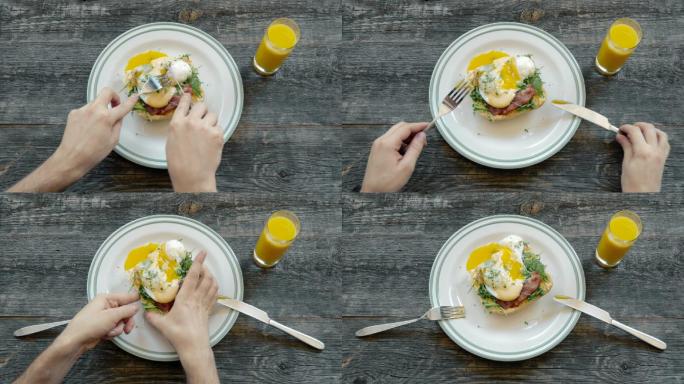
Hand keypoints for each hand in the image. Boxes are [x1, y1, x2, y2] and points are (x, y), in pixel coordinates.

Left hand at [7, 88, 136, 191]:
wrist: (73, 157)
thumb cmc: (95, 152)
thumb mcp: (113, 140)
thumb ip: (117, 124)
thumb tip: (118, 116)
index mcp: (106, 118)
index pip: (122, 107)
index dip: (130, 101)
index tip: (134, 97)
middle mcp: (93, 110)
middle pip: (106, 92)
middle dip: (113, 96)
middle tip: (115, 105)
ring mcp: (82, 110)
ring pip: (95, 102)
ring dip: (101, 108)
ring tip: (99, 124)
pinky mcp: (73, 113)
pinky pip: (86, 110)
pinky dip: (90, 115)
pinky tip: (88, 127)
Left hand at [59, 292, 138, 352]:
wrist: (76, 341)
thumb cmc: (90, 325)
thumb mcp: (111, 316)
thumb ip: (127, 311)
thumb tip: (137, 306)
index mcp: (106, 298)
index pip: (126, 296)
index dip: (136, 300)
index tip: (147, 301)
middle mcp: (106, 305)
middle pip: (126, 311)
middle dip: (125, 321)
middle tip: (127, 329)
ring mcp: (105, 316)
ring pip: (121, 321)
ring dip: (118, 329)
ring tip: (109, 332)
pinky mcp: (104, 326)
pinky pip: (115, 327)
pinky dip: (112, 332)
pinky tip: (105, 335)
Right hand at [145, 251, 218, 383]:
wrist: (194, 346)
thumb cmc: (178, 334)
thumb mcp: (162, 325)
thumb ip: (153, 316)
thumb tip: (145, 312)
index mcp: (185, 298)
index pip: (193, 276)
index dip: (198, 262)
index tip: (201, 252)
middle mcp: (197, 298)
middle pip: (206, 277)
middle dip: (205, 267)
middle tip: (200, 263)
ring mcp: (205, 304)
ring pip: (212, 284)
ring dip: (210, 276)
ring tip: (205, 272)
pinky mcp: (208, 310)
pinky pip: (214, 294)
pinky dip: (214, 286)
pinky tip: (210, 286)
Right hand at [167, 94, 223, 191]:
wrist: (192, 175)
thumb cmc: (179, 162)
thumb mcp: (172, 140)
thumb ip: (180, 127)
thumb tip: (186, 119)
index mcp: (177, 123)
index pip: (184, 104)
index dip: (188, 98)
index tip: (190, 95)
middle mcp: (191, 122)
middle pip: (201, 106)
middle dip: (203, 112)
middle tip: (203, 120)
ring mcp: (205, 127)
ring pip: (212, 115)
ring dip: (211, 122)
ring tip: (207, 134)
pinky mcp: (217, 134)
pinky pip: (219, 126)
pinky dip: (217, 132)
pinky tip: (212, 142)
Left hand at [361, 122, 427, 192]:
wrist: (373, 192)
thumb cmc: (387, 183)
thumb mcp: (407, 166)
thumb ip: (415, 148)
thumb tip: (422, 136)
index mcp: (387, 144)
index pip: (405, 128)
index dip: (418, 126)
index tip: (428, 126)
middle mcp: (380, 141)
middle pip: (399, 127)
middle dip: (413, 130)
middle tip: (423, 139)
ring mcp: (377, 145)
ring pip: (395, 132)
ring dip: (406, 136)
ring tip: (415, 147)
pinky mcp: (377, 150)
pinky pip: (390, 139)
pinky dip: (400, 141)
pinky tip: (406, 151)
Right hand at [616, 122, 669, 191]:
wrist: (643, 195)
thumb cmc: (631, 183)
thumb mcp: (626, 164)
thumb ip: (626, 147)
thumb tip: (621, 136)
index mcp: (642, 151)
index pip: (635, 131)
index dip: (626, 127)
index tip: (620, 129)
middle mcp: (654, 150)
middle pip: (649, 128)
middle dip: (638, 125)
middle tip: (629, 129)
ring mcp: (661, 153)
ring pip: (660, 133)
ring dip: (650, 129)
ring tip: (641, 132)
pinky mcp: (664, 157)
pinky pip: (665, 142)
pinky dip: (659, 137)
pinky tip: (651, 140)